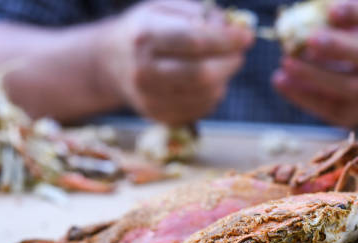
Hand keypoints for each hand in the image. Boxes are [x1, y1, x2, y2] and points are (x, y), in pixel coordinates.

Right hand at [96, 0, 252, 124]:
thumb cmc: (146, 30)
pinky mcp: (158, 116)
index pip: (194, 41)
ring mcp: (149, 98)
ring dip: (224, 79)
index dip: (227, 40)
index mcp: (145, 36)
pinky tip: (209, 82)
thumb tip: (231, 28)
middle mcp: (144, 70)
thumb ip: (198, 13)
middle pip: (202, 74)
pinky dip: (213, 95)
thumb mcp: (164, 8)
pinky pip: (200, 109)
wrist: (110, 62)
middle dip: (230, 63)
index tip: (247, 36)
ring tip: (222, 65)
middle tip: (239, 54)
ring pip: (205, 94)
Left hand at [273, 0, 357, 126]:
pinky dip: (302, 95)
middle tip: (310, 38)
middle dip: (340, 46)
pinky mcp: (352, 113)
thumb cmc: (353, 46)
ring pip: (350, 86)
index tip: (332, 10)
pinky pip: (328, 106)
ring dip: (315, 74)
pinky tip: (281, 80)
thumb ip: (330, 17)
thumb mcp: (349, 26)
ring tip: (286, 62)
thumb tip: (297, 15)